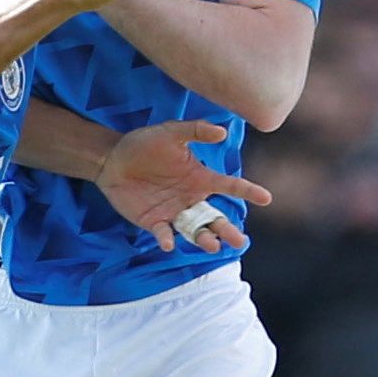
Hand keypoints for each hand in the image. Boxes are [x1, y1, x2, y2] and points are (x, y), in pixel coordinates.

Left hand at [98, 117, 273, 251]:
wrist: (112, 158)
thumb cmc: (145, 143)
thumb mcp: (171, 131)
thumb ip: (196, 130)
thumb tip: (222, 132)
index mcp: (201, 178)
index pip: (230, 186)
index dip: (248, 192)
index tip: (266, 198)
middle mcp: (192, 199)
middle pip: (215, 218)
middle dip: (228, 230)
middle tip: (239, 241)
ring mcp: (173, 212)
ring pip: (195, 230)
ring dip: (204, 239)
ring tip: (212, 246)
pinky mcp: (153, 222)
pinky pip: (164, 233)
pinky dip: (167, 239)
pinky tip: (169, 243)